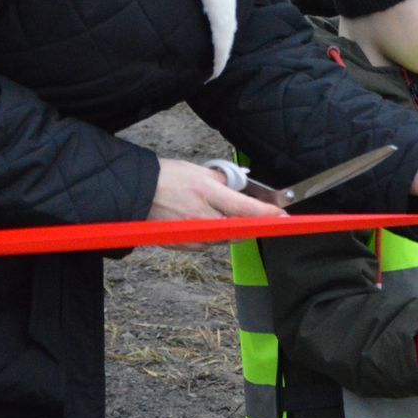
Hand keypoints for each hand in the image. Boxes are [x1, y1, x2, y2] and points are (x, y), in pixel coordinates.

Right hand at [148, 158, 285, 250]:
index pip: (244, 208)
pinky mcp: (183, 245)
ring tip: (218, 213)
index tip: (283, 216)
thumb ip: (223, 180)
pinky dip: (211, 235)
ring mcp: (191, 235)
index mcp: (206, 194)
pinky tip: (202, 222)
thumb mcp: (198, 171)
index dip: (267, 214)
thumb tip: (239, 185)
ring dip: (228, 230)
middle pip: (238, 229)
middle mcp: (201, 218)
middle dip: (248, 224)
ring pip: (223, 239)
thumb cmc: (166, 178)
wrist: (135, 192)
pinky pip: (207, 244)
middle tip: (255, 216)